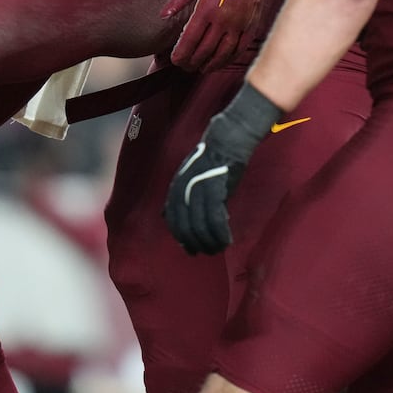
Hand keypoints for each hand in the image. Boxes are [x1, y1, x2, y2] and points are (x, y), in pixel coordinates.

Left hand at [161, 0, 276, 71]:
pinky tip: (219, 62)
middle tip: (184, 66)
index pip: (191, 38)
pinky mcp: (251, 25)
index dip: (182, 53)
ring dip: (210, 64)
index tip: (174, 60)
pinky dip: (228, 59)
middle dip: (192, 61)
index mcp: (208, 6)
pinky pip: (239, 48)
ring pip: (223, 53)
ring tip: (200, 68)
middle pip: (205, 49)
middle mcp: (225, 18)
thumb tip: (163, 16)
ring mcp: (240, 23)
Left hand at [164, 83, 282, 254]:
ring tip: (217, 248)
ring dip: (209, 241)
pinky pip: (215, 219)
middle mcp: (184, 189)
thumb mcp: (187, 175)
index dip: (180, 235)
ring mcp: (198, 190)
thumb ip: (178, 195)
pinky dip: (220, 233)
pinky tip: (226, 240)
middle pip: (185, 225)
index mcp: (176, 186)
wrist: (228, 139)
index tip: (188, 247)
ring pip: (200, 225)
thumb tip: (164, 215)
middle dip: (194, 242)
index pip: (172, 218)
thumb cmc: (211, 157)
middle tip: (204, 252)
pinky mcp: (215, 190)